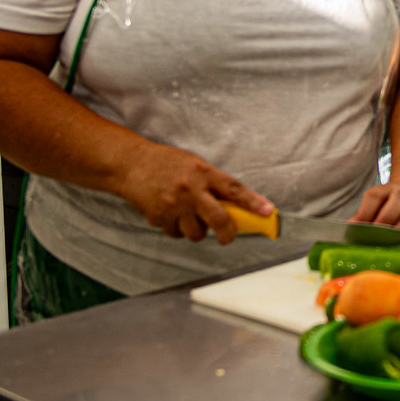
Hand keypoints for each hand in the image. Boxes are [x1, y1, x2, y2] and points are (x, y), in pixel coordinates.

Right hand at [114, 142, 273, 243]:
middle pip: (219, 220)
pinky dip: (178, 229)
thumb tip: (235, 207)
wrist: (131, 165)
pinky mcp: (158, 218)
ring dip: (198, 231)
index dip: (253, 202)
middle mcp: (190, 189)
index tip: (268, 212)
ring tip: (190, 216)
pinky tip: (171, 214)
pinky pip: (176, 234)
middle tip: (228, 236)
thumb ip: (214, 183)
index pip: (233, 189)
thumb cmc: (167, 163)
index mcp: (203, 172)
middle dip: (228, 234)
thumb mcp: (195, 165)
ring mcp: (173, 205)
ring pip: (197, 233)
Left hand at [350, 183, 399, 244]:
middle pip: (399, 198)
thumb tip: (349, 229)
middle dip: (386, 218)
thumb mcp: (376, 209)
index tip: (356, 228)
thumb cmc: (390, 212)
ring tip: (392, 242)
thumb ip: (363, 219)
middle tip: (375, 236)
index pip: (375, 195)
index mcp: (387, 190)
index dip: (365, 211)